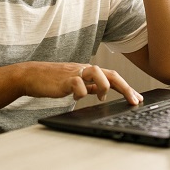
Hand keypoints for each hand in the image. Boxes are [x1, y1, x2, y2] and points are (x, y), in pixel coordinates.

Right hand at [21, 62, 142, 104]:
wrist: (32, 75)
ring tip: (101, 97)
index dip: (126, 87)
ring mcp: (75, 73)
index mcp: (89, 71)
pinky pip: (78, 84)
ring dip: (103, 86)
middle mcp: (85, 69)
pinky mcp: (64, 79)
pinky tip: (75, 98)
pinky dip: (80, 93)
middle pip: (110, 74)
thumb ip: (89, 86)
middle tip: (134, 100)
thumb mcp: (76, 83)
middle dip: (125, 87)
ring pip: (97, 72)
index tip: (137, 98)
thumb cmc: (53, 80)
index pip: (113, 77)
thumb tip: (102, 92)